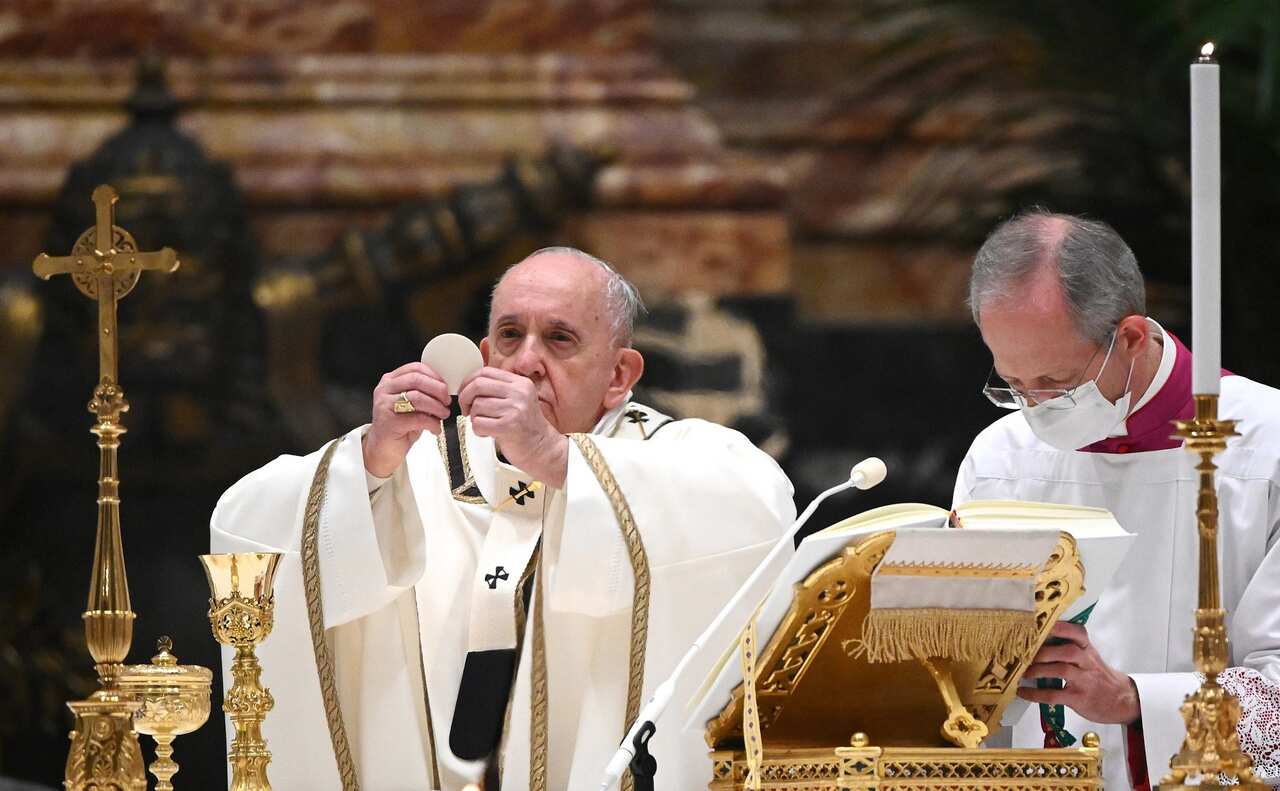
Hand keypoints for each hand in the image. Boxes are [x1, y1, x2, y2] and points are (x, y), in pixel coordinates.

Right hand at [363, 362, 449, 477]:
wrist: (383, 449)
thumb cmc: (400, 426)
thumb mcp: (411, 405)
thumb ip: (422, 392)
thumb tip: (445, 389)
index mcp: (390, 381)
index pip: (415, 368)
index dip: (434, 376)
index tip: (445, 387)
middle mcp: (385, 390)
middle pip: (417, 380)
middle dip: (437, 390)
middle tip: (447, 401)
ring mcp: (384, 405)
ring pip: (418, 397)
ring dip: (437, 407)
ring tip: (443, 414)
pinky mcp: (389, 422)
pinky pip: (418, 418)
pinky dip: (432, 423)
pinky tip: (435, 428)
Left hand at [459, 367, 566, 487]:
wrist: (542, 448)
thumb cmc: (526, 427)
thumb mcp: (518, 400)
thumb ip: (499, 390)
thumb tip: (469, 384)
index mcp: (521, 383)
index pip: (486, 371)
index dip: (469, 381)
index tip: (465, 392)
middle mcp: (519, 393)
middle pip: (478, 385)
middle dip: (465, 397)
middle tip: (466, 409)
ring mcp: (515, 409)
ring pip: (477, 406)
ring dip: (474, 418)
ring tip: (485, 424)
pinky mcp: (508, 426)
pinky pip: (478, 423)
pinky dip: (478, 430)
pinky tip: (487, 433)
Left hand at [1017, 621, 1140, 724]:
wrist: (1122, 700)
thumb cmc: (1098, 676)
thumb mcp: (1089, 656)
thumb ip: (1069, 646)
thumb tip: (1035, 640)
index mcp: (1087, 649)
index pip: (1077, 632)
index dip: (1059, 627)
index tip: (1040, 625)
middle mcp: (1087, 662)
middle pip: (1067, 651)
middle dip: (1044, 651)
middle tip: (1024, 654)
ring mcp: (1084, 680)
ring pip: (1061, 670)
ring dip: (1038, 670)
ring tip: (1022, 672)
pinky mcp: (1079, 698)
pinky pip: (1055, 695)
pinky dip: (1036, 694)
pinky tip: (1023, 691)